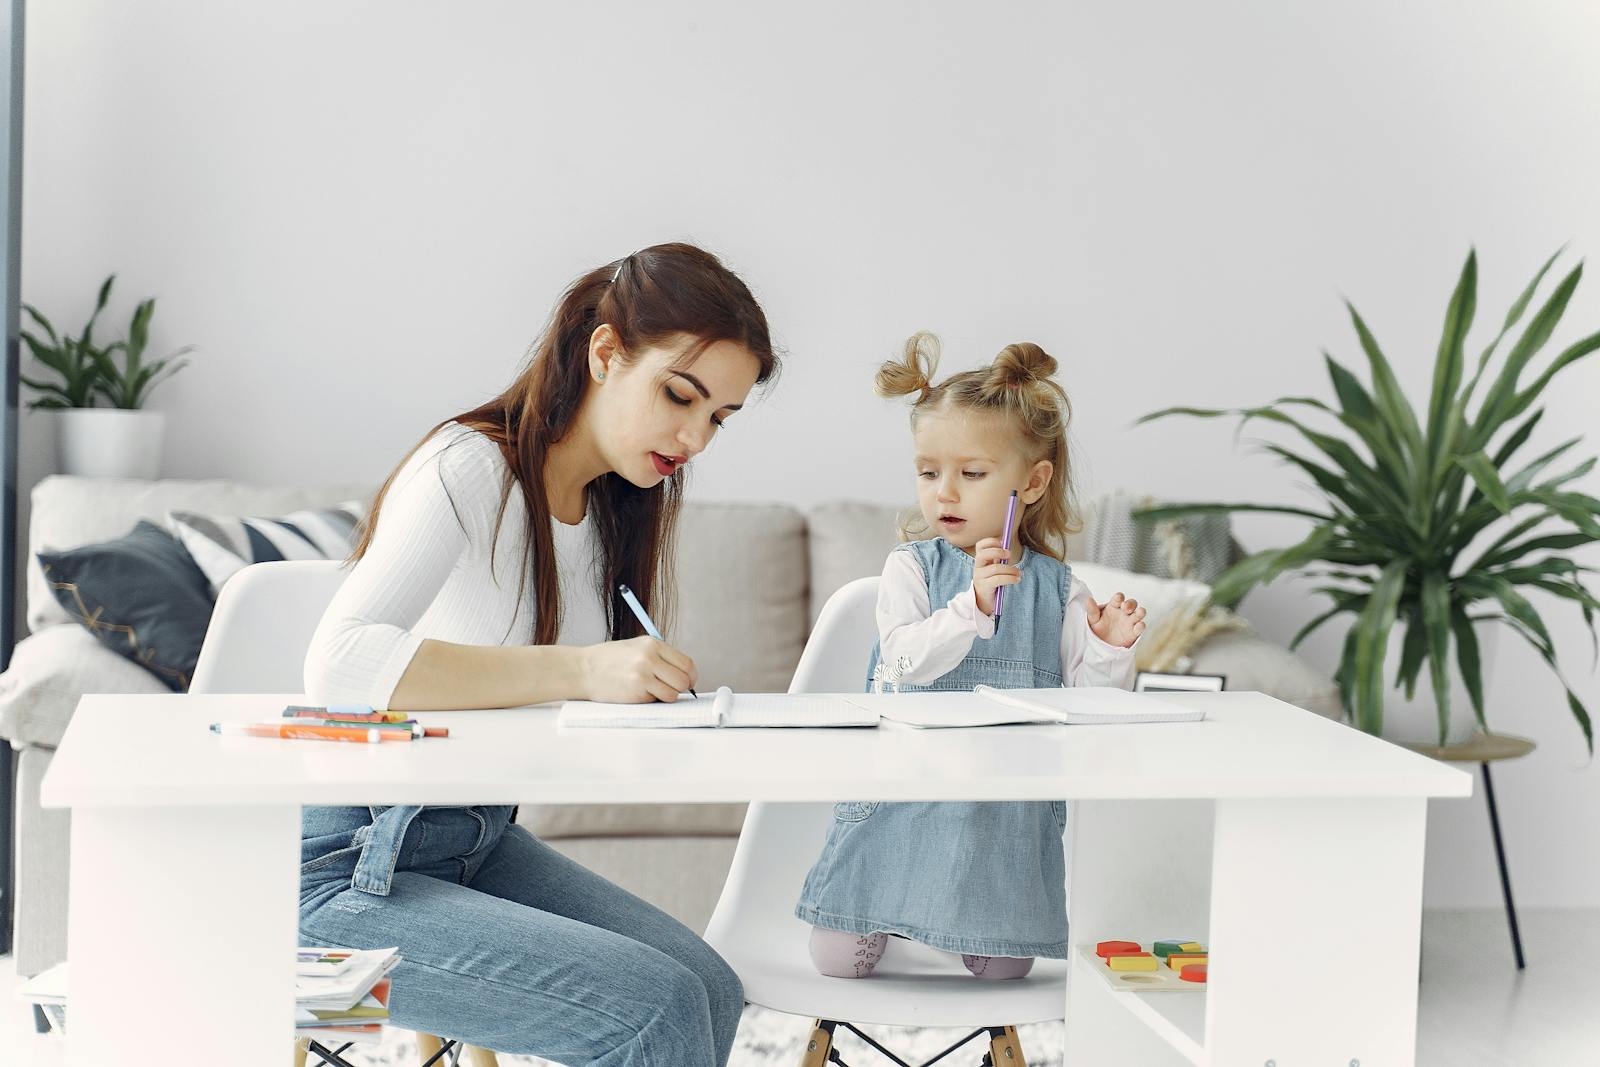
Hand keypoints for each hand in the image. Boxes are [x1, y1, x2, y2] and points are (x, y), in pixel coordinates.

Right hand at [579, 636, 698, 703]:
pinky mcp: (636, 692)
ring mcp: (643, 675)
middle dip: (682, 688)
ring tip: (652, 691)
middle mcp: (650, 657)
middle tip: (672, 689)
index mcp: (652, 644)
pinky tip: (639, 693)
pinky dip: (652, 700)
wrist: (582, 669)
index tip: (688, 681)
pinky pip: (656, 700)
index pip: (686, 663)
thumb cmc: (608, 660)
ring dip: (667, 696)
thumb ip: (659, 656)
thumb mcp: (636, 647)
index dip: (691, 676)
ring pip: (673, 693)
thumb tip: (683, 672)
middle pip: (684, 679)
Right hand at [972, 536, 1021, 615]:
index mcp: (980, 560)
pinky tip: (1017, 579)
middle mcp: (978, 567)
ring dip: (1010, 569)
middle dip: (998, 552)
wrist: (983, 601)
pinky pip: (998, 579)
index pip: (980, 546)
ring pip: (995, 568)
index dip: (990, 542)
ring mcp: (980, 577)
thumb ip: (999, 559)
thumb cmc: (992, 582)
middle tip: (1009, 554)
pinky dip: (1010, 578)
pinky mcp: (985, 587)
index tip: (1002, 542)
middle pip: (983, 554)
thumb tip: (1008, 548)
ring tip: (1019, 573)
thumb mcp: (994, 568)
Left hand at [1087, 592, 1145, 647]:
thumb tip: (1088, 600)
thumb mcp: (1093, 620)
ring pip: (1139, 613)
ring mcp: (1130, 621)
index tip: (1118, 599)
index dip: (1119, 597)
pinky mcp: (1134, 632)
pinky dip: (1141, 626)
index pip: (1118, 598)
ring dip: (1140, 612)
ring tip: (1139, 612)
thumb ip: (1092, 611)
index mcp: (1114, 606)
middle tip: (1125, 607)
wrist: (1103, 644)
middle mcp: (1124, 612)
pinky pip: (1140, 628)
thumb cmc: (1099, 628)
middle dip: (1130, 604)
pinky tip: (1138, 626)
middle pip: (1131, 603)